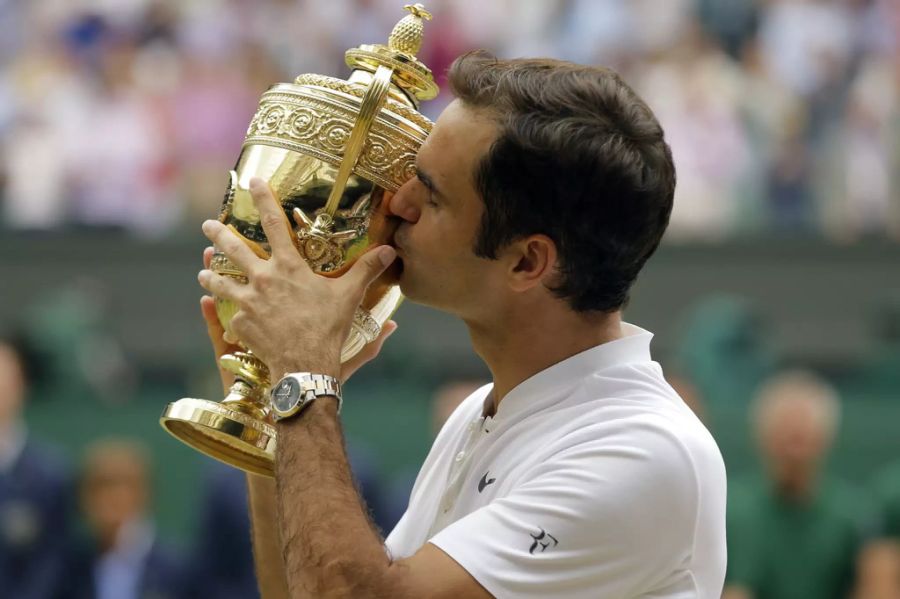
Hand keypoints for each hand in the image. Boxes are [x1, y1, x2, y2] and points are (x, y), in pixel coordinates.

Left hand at [198, 177, 396, 381]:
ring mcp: (248, 302)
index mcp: (288, 266)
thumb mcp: (349, 296)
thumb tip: (390, 251)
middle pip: (233, 249)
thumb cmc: (328, 328)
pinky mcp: (240, 324)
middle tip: (207, 224)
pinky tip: (228, 316)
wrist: (305, 364)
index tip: (253, 181)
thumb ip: (367, 270)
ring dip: (211, 274)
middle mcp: (263, 278)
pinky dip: (231, 314)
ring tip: (203, 271)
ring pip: (221, 281)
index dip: (264, 198)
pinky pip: (233, 315)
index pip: (273, 223)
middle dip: (218, 234)